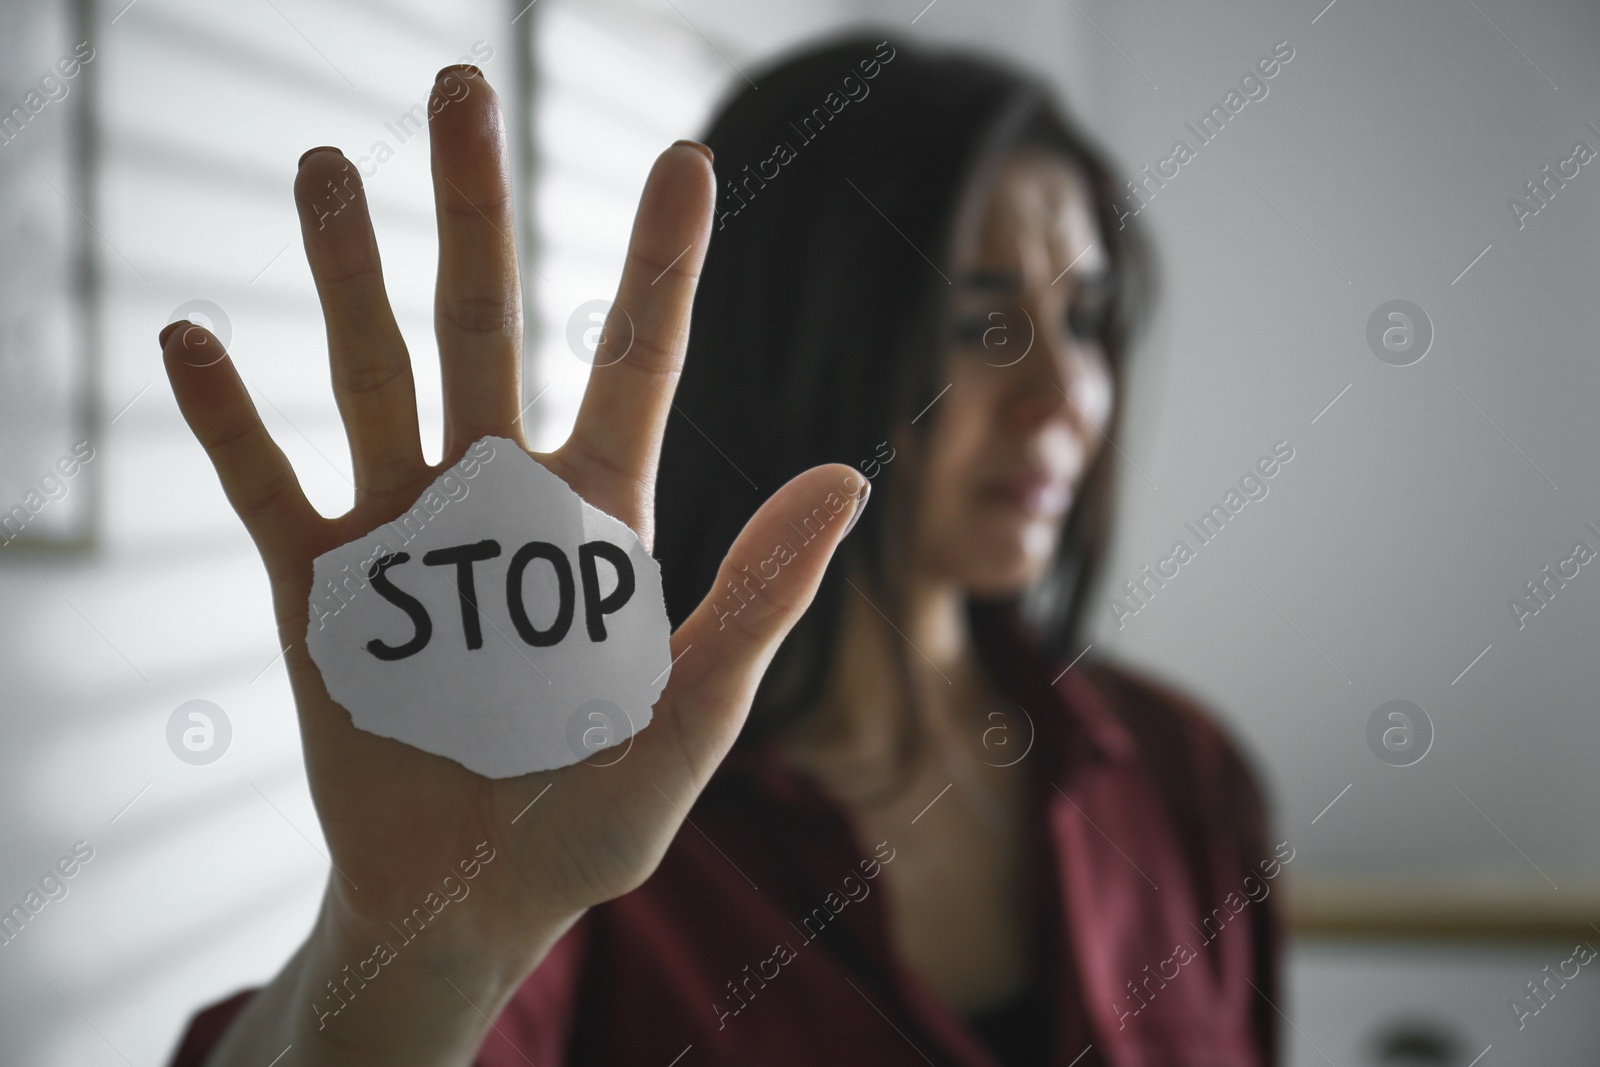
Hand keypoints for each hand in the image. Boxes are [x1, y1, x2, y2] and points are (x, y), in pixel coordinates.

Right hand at [162, 66, 864, 972]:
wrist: (474, 899)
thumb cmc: (595, 818)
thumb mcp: (690, 716)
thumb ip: (756, 599)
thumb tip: (849, 478)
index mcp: (600, 519)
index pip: (639, 361)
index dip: (663, 261)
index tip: (687, 157)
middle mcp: (499, 500)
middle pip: (487, 325)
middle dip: (475, 208)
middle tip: (464, 84)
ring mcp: (404, 536)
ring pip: (373, 377)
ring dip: (346, 274)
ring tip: (327, 166)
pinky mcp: (319, 592)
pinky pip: (267, 490)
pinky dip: (229, 421)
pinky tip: (194, 340)